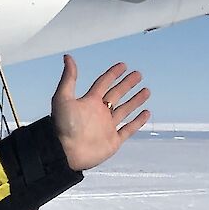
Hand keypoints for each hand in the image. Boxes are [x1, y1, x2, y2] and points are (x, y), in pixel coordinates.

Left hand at [52, 55, 150, 170]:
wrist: (65, 153)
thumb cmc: (62, 126)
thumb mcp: (63, 98)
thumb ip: (69, 78)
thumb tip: (68, 57)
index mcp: (88, 102)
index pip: (103, 83)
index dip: (113, 74)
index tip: (123, 65)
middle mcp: (98, 113)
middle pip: (116, 95)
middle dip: (127, 84)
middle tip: (138, 74)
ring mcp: (107, 127)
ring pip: (125, 110)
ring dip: (135, 101)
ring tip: (146, 91)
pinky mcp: (113, 141)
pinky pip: (128, 129)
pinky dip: (138, 121)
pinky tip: (146, 113)